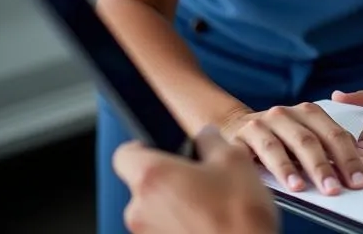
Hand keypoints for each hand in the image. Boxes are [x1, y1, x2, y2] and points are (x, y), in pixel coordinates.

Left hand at [113, 126, 277, 233]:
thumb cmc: (238, 215)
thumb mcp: (233, 159)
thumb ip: (211, 140)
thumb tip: (206, 137)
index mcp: (152, 177)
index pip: (124, 155)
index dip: (141, 147)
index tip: (155, 148)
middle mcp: (140, 210)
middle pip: (143, 185)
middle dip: (168, 178)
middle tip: (199, 177)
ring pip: (154, 210)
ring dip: (175, 204)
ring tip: (209, 204)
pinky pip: (164, 230)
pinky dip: (179, 225)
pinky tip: (207, 223)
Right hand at [223, 102, 362, 194]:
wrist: (234, 126)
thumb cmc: (278, 138)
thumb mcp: (304, 139)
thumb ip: (330, 151)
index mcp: (307, 112)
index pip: (334, 132)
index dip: (350, 155)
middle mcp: (286, 113)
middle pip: (314, 138)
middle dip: (333, 164)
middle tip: (346, 187)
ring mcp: (264, 123)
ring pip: (291, 144)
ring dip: (311, 167)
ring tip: (325, 189)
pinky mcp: (244, 136)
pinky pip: (265, 152)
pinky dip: (282, 169)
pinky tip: (293, 185)